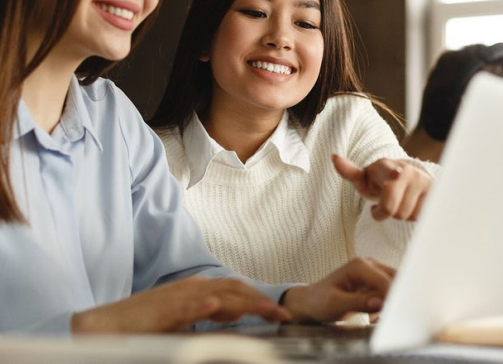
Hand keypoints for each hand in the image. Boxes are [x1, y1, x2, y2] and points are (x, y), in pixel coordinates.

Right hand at [72, 276, 290, 332]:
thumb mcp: (183, 324)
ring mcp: (179, 297)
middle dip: (260, 300)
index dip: (258, 299)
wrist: (108, 326)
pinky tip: (216, 306)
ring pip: (218, 294)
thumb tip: (232, 321)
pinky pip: (187, 306)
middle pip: (233, 289)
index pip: (235, 290)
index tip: (279, 312)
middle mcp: (192, 288)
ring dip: (244, 301)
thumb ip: (208, 321)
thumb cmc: (146, 326)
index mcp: (197, 291)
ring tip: (266, 309)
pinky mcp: (163, 310)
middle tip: (283, 313)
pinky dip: (203, 305)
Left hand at [282, 258, 393, 322]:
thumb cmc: (320, 301)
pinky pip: (390, 291)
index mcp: (359, 266)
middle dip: (398, 299)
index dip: (394, 299)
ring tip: (380, 317)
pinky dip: (389, 303)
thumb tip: (380, 302)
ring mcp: (373, 271)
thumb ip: (358, 302)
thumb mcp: (336, 304)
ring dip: (394, 301)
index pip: (386, 282)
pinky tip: (377, 315)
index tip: (398, 315)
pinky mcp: (375, 281)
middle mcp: (369, 264)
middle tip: (393, 317)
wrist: (312, 301)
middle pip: (396, 280)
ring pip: (396, 285)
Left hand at [332, 155, 430, 220]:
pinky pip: (421, 216)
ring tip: (398, 203)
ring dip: (399, 214)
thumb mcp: (364, 178)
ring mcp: (422, 181)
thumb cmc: (380, 180)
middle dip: (383, 212)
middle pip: (391, 208)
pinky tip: (411, 206)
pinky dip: (413, 216)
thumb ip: (349, 172)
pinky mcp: (435, 192)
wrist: (407, 176)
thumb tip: (334, 157)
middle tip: (382, 205)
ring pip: (406, 214)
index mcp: (386, 166)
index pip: (389, 170)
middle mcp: (406, 171)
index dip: (392, 172)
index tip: (397, 174)